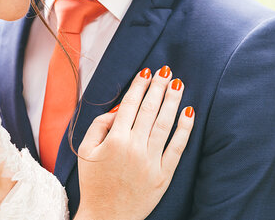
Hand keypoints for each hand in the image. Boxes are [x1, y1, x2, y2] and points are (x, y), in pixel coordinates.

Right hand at [74, 66, 193, 219]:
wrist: (106, 218)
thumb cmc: (94, 183)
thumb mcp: (85, 151)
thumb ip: (99, 125)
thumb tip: (120, 108)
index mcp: (114, 140)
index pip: (130, 104)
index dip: (139, 85)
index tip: (147, 71)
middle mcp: (134, 148)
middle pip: (149, 109)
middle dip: (157, 86)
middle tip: (165, 70)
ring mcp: (151, 162)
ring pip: (165, 124)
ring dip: (172, 101)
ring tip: (178, 84)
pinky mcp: (164, 175)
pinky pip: (177, 147)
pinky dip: (184, 128)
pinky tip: (189, 111)